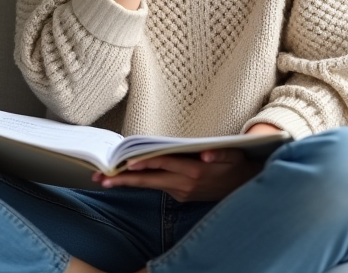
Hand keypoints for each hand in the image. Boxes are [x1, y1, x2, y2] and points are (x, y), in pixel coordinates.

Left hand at [92, 148, 261, 201]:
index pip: (164, 165)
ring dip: (129, 182)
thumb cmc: (236, 164)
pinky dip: (142, 181)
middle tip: (102, 178)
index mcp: (194, 172)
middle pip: (150, 180)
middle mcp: (184, 184)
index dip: (146, 163)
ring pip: (151, 185)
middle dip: (125, 179)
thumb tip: (205, 154)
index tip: (127, 163)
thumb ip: (218, 153)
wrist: (244, 186)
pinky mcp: (181, 195)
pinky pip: (158, 186)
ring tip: (107, 181)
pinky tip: (127, 177)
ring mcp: (181, 192)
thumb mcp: (232, 154)